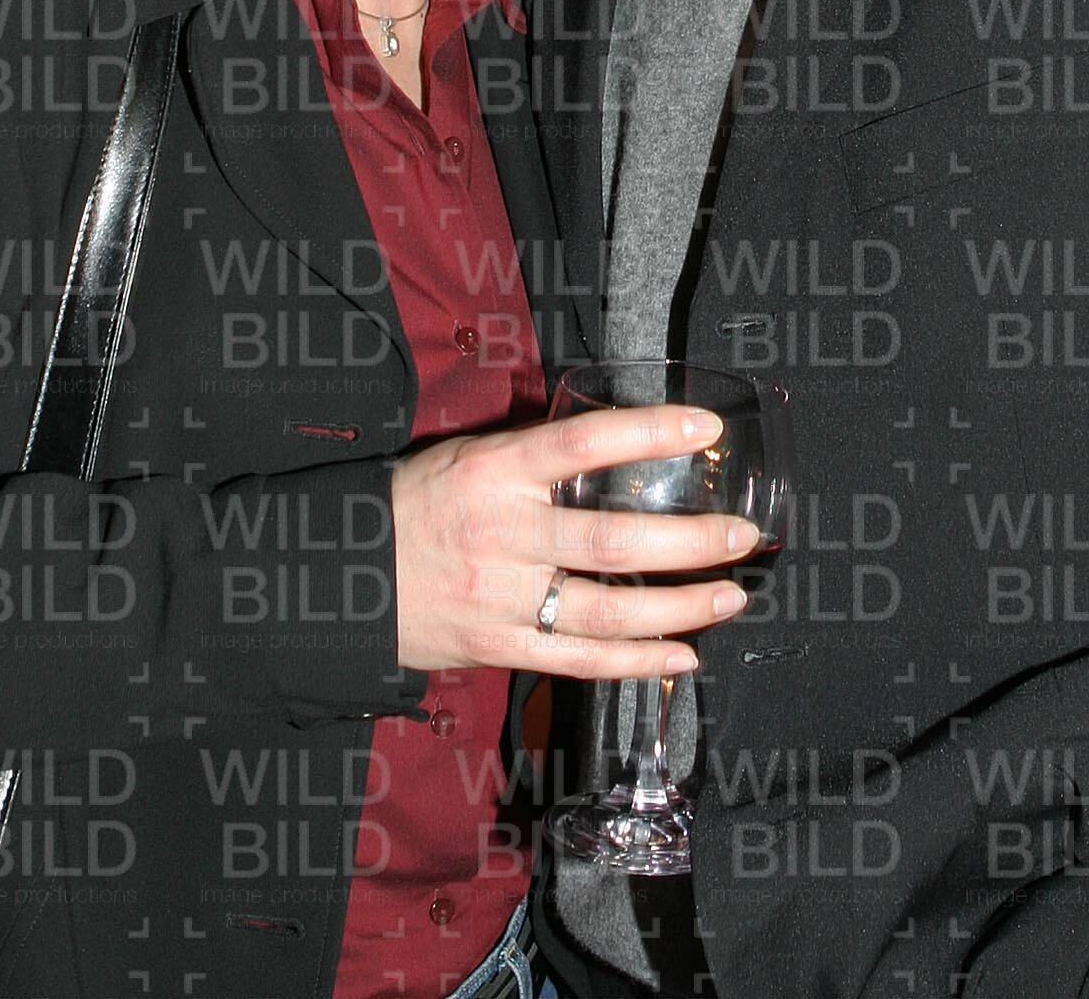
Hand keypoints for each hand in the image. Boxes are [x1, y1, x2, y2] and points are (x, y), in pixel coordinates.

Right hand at [391, 406, 757, 679]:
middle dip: (687, 539)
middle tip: (742, 533)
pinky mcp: (499, 647)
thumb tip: (620, 441)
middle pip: (609, 539)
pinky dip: (638, 662)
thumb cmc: (417, 502)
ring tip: (730, 595)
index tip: (704, 425)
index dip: (647, 432)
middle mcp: (502, 534)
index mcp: (493, 471)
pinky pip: (581, 660)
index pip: (581, 443)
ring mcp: (501, 598)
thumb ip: (536, 455)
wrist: (346, 576)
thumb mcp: (468, 456)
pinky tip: (685, 655)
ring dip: (679, 606)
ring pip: (606, 609)